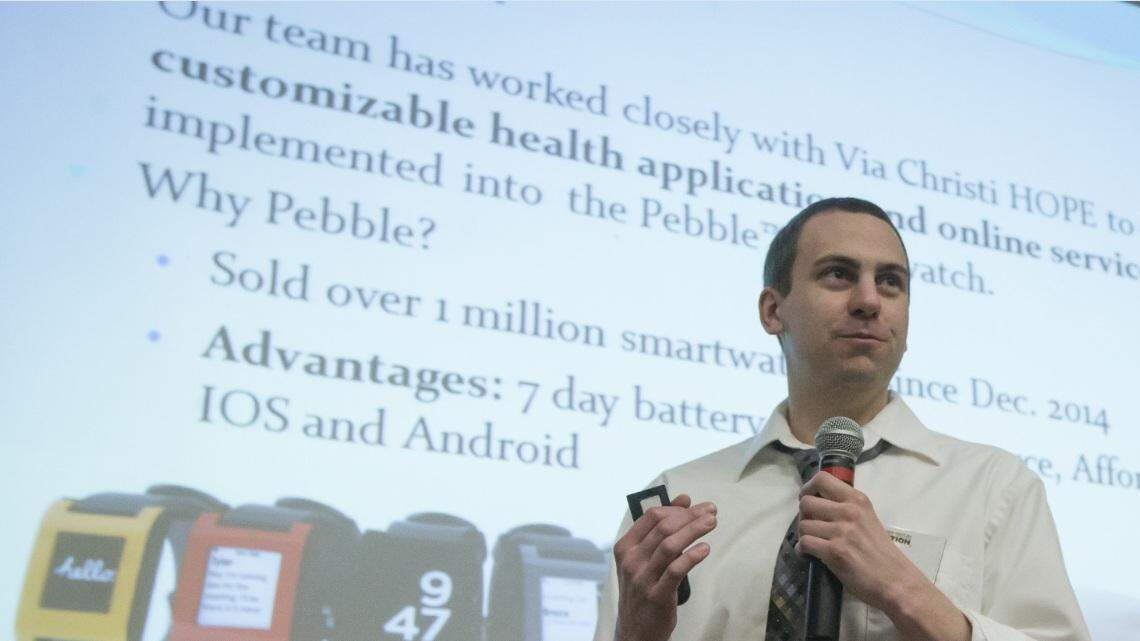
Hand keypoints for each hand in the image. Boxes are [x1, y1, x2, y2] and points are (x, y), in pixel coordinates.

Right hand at [613, 494, 716, 640]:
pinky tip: (705, 548)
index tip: (696, 506)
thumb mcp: (645, 559)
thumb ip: (661, 530)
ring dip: (694, 529)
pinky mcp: (657, 595)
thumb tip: (684, 499)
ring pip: (670, 545)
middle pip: (663, 527)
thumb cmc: (643, 589)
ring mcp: (642, 578)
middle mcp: (631, 560)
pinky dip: (692, 556)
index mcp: (625, 547)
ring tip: (712, 522)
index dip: (677, 508)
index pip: (652, 517)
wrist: (635, 630)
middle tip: (710, 511)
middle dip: (690, 516)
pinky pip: (675, 570)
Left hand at [795, 471, 920, 610]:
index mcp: (857, 500)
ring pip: (803, 525)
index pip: (822, 479)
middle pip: (806, 503)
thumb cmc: (881, 552)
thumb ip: (845, 507)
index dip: (808, 489)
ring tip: (814, 544)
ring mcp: (842, 531)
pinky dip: (802, 551)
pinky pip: (804, 543)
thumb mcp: (867, 518)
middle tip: (812, 528)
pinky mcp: (835, 552)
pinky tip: (809, 555)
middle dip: (804, 516)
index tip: (809, 500)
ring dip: (804, 536)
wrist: (896, 580)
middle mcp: (849, 511)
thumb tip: (817, 503)